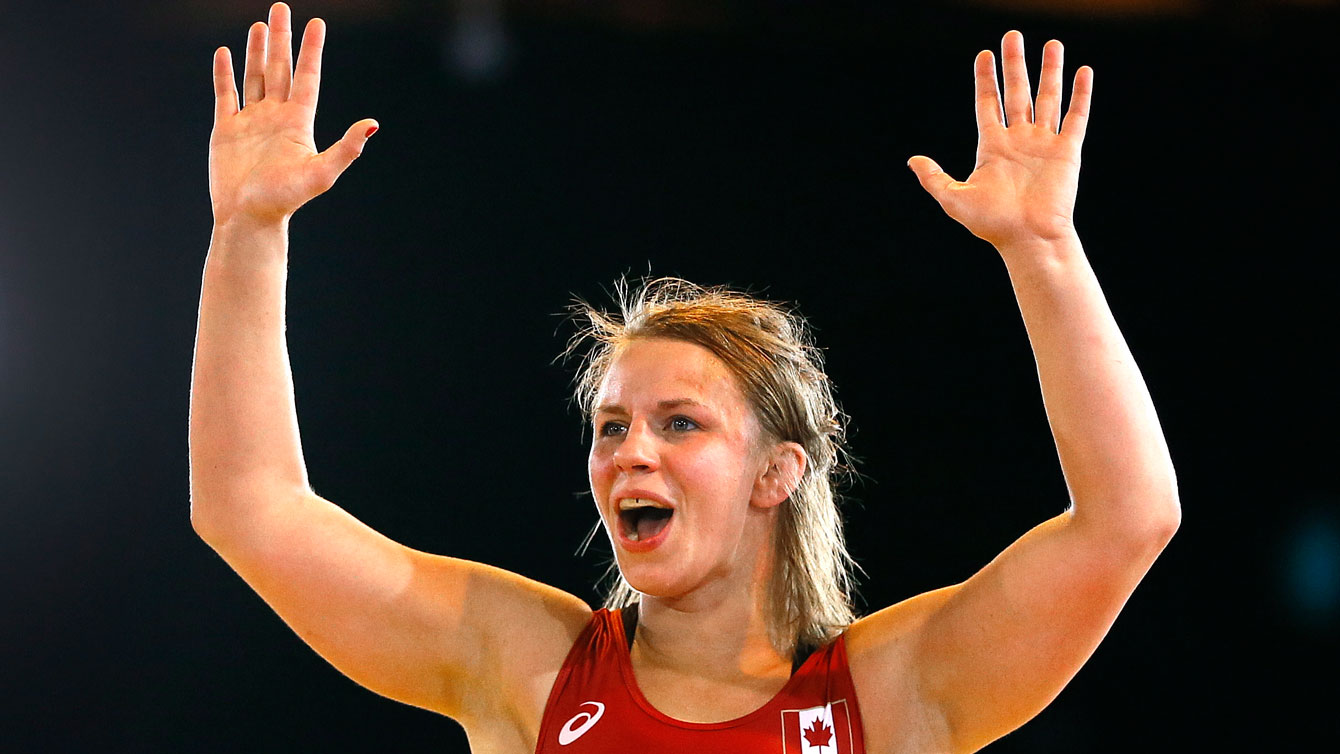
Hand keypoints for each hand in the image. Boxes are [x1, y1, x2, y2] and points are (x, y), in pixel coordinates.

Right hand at [209, 3, 376, 226]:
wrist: (249, 218)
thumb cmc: (285, 199)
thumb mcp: (321, 172)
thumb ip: (346, 147)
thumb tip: (372, 124)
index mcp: (299, 123)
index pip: (307, 77)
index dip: (312, 51)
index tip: (316, 23)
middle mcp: (276, 118)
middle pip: (280, 69)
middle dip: (282, 39)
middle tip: (281, 7)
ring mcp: (251, 122)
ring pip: (255, 77)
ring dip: (257, 51)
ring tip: (260, 25)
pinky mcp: (226, 130)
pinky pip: (226, 95)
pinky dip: (224, 73)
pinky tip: (225, 52)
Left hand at [909, 31, 1091, 248]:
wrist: (1028, 239)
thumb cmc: (992, 224)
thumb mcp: (954, 198)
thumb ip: (934, 177)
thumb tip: (912, 160)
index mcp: (992, 147)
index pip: (987, 103)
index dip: (985, 79)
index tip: (984, 54)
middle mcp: (1018, 140)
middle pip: (1016, 92)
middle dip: (1014, 64)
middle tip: (1013, 35)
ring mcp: (1043, 143)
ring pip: (1047, 98)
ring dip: (1049, 71)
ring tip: (1051, 44)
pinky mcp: (1067, 151)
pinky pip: (1075, 116)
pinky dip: (1080, 94)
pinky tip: (1083, 71)